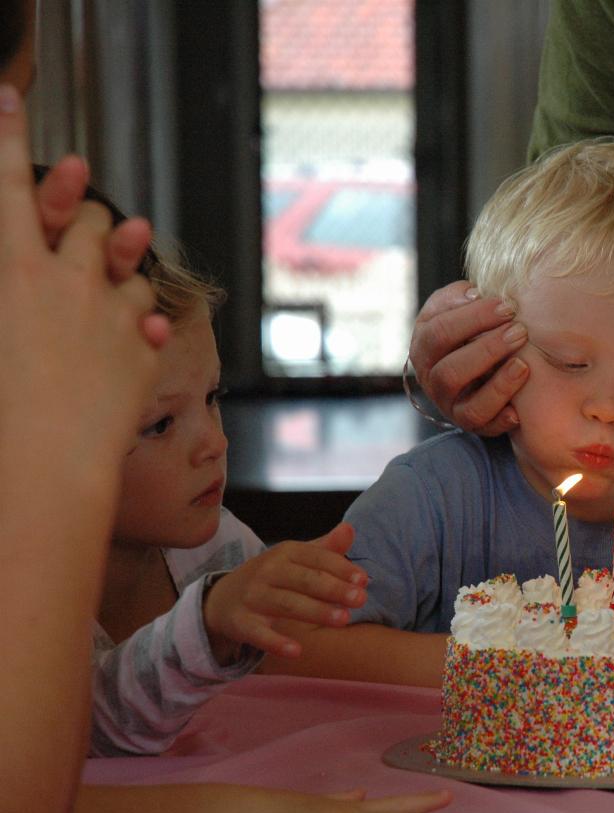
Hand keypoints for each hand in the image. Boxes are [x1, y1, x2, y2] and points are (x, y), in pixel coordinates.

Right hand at [0, 85, 166, 466]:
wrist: (45, 466)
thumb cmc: (1, 408)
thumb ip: (14, 297)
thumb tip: (23, 289)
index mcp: (13, 271)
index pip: (10, 190)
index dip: (9, 138)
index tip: (9, 95)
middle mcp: (67, 279)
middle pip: (89, 218)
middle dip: (87, 214)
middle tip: (79, 220)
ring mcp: (112, 312)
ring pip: (129, 263)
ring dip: (122, 262)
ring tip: (112, 273)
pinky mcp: (144, 347)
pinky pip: (148, 316)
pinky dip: (138, 320)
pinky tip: (131, 333)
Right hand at [203, 522, 367, 662]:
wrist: (223, 598)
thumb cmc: (274, 577)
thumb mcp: (297, 559)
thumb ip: (326, 549)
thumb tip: (350, 529)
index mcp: (286, 552)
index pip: (317, 558)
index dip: (341, 568)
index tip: (363, 580)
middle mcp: (269, 571)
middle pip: (305, 580)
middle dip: (334, 589)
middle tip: (361, 599)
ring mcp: (253, 597)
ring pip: (288, 604)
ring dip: (316, 611)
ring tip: (344, 620)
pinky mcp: (242, 622)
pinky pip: (259, 633)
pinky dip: (276, 642)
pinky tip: (297, 651)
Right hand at [408, 280, 528, 434]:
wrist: (475, 373)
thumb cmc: (469, 333)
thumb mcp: (458, 311)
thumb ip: (460, 298)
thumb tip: (474, 294)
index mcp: (424, 345)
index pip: (439, 329)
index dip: (473, 317)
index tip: (507, 306)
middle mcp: (430, 377)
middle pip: (450, 367)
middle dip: (487, 347)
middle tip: (520, 331)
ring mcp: (448, 403)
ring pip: (467, 401)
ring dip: (496, 381)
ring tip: (523, 364)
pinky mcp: (469, 423)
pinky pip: (482, 423)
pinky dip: (500, 416)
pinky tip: (518, 410)